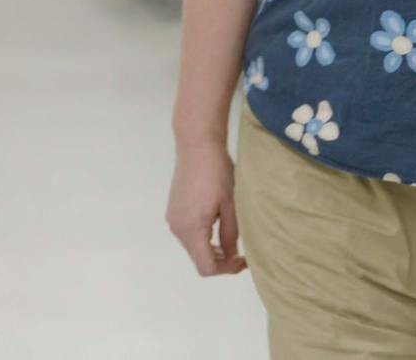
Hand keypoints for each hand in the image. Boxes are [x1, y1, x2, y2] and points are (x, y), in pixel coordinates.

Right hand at [165, 140, 245, 275]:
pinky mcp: (173, 211)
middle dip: (220, 261)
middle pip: (198, 259)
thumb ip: (231, 235)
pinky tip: (216, 226)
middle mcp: (177, 228)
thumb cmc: (218, 172)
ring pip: (193, 247)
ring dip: (211, 249)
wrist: (197, 145)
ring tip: (231, 239)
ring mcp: (173, 219)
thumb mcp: (231, 205)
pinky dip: (202, 238)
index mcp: (192, 229)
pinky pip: (188, 234)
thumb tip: (231, 256)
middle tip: (242, 253)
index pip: (206, 267)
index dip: (226, 270)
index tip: (243, 260)